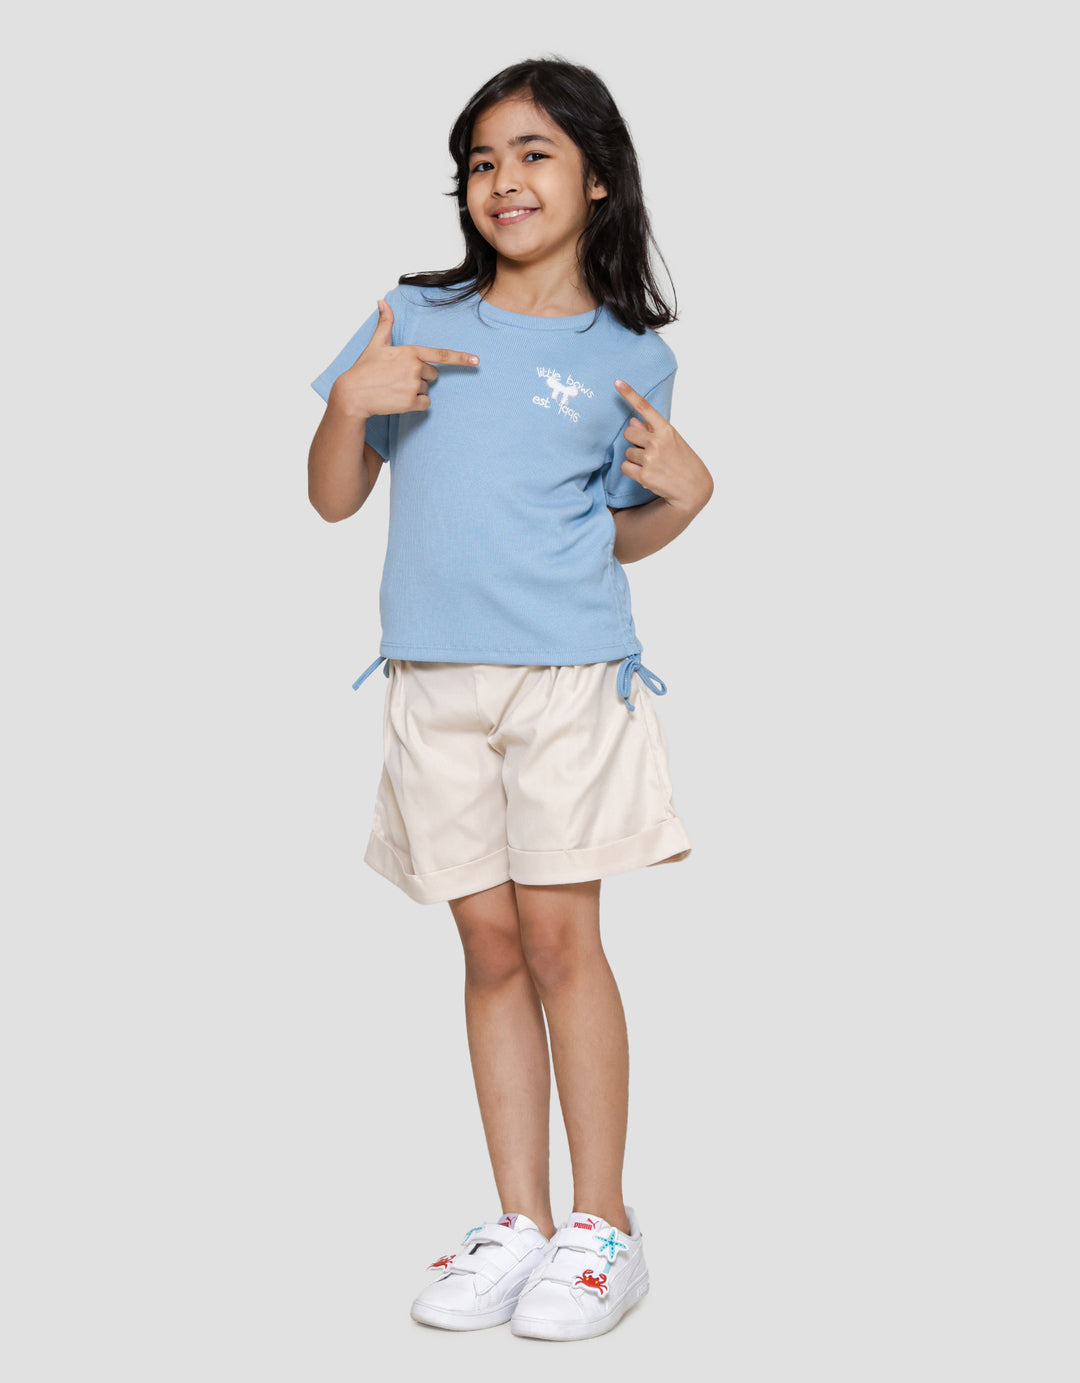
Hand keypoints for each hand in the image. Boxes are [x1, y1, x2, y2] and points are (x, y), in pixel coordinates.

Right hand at [329, 299, 479, 417]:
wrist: (353, 394)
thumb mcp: (376, 344)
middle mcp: (415, 367)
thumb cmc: (364, 369)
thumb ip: (385, 323)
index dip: (461, 358)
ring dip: (415, 391)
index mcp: (410, 352)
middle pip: (433, 374)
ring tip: (395, 388)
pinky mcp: (411, 402)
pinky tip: (399, 400)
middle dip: (420, 377)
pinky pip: (425, 403)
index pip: (441, 354)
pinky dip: (415, 404)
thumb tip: (382, 302)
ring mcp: (414, 385)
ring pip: (427, 389)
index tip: (476, 360)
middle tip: (399, 378)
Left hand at [612, 378, 712, 509]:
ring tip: (652, 465)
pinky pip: (625, 467)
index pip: (645, 408)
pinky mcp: (644, 475)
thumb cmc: (683, 462)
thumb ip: (652, 430)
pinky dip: (632, 471)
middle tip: (648, 451)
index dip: (629, 394)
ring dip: (635, 458)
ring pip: (626, 451)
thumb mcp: (673, 441)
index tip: (617, 382)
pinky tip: (646, 474)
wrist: (693, 489)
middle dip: (634, 441)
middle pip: (628, 432)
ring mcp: (650, 458)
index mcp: (666, 429)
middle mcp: (658, 441)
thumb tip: (632, 422)